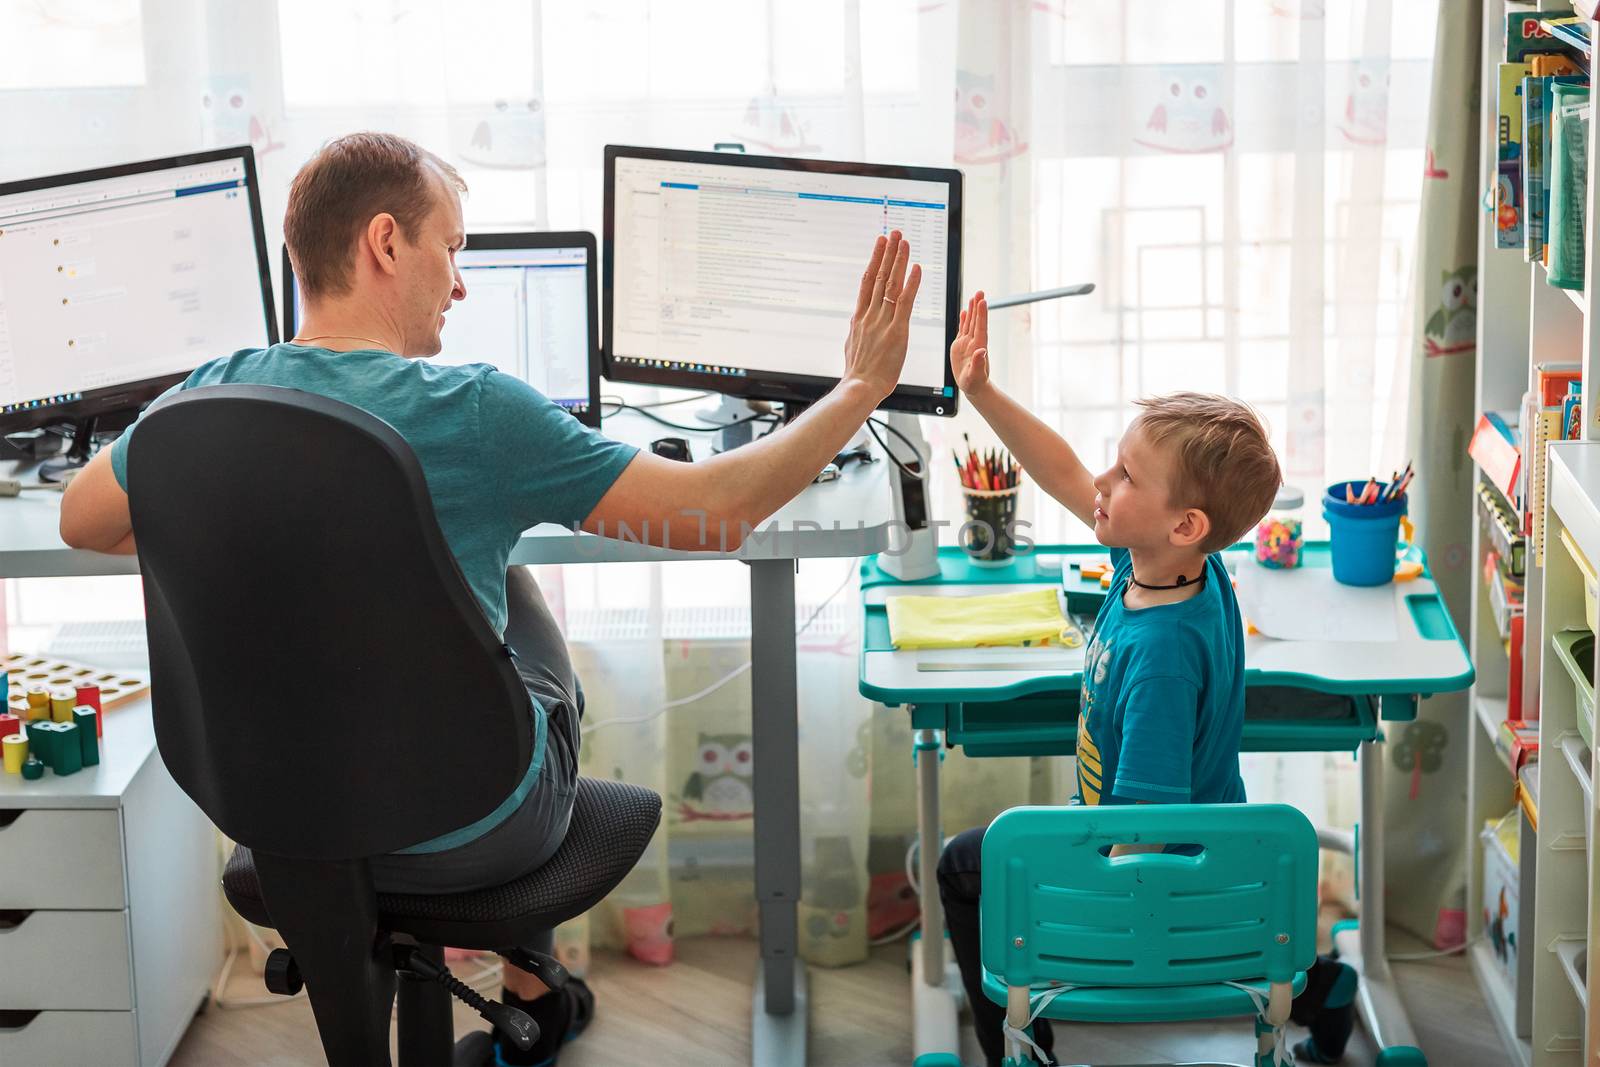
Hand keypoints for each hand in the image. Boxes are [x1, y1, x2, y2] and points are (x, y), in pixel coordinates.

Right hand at [842, 231, 921, 399]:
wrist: (860, 387)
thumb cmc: (858, 373)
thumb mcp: (852, 345)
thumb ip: (857, 330)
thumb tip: (856, 323)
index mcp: (859, 318)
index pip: (867, 282)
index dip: (875, 260)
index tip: (880, 244)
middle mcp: (870, 315)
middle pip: (878, 277)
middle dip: (887, 253)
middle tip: (893, 233)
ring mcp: (882, 321)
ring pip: (891, 284)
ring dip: (898, 260)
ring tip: (904, 241)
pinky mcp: (897, 331)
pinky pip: (904, 302)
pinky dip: (911, 283)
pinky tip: (916, 267)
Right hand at [949, 291, 988, 396]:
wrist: (973, 387)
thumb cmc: (975, 383)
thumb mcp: (975, 376)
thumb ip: (979, 364)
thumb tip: (982, 351)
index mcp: (978, 347)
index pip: (980, 328)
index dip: (981, 314)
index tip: (982, 301)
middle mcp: (974, 342)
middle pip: (976, 321)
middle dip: (978, 307)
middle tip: (980, 292)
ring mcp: (967, 343)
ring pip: (970, 323)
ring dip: (972, 310)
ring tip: (974, 296)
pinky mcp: (961, 346)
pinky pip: (963, 329)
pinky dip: (963, 320)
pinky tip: (964, 311)